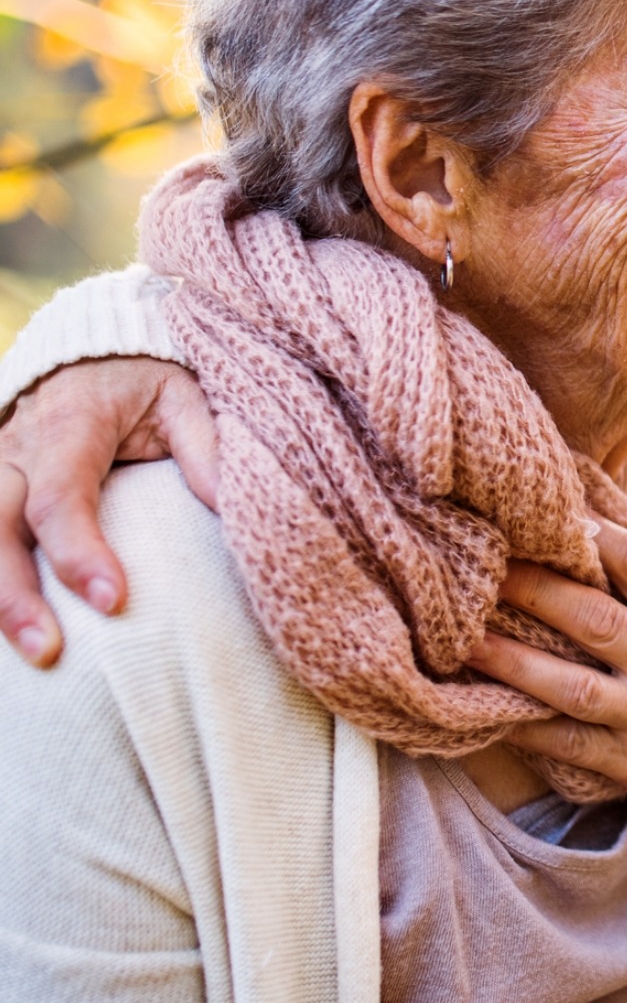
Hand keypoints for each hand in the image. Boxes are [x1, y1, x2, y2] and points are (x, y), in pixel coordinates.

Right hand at [0, 358, 218, 666]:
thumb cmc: (146, 379)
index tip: (112, 599)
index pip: (61, 497)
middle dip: (14, 594)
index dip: (79, 551)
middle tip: (48, 650)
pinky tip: (2, 629)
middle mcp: (16, 448)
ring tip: (32, 655)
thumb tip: (227, 507)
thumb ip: (204, 446)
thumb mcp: (184, 395)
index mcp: (69, 426)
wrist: (93, 347)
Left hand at [467, 518, 626, 810]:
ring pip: (573, 687)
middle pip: (596, 620)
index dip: (596, 538)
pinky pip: (571, 746)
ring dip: (516, 662)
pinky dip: (528, 730)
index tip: (554, 517)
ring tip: (467, 640)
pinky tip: (488, 710)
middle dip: (538, 590)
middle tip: (490, 567)